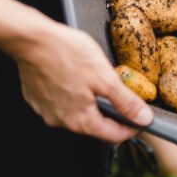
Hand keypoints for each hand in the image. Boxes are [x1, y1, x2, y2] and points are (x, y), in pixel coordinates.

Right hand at [11, 20, 152, 143]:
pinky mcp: (38, 98)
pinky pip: (63, 103)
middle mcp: (61, 121)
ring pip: (78, 114)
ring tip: (105, 86)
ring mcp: (47, 110)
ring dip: (94, 105)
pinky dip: (76, 96)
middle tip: (127, 100)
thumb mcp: (105, 77)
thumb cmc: (67, 54)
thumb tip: (143, 118)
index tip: (143, 119)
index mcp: (80, 120)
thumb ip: (126, 101)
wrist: (32, 40)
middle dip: (114, 116)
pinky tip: (82, 80)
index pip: (113, 136)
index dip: (132, 128)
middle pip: (96, 126)